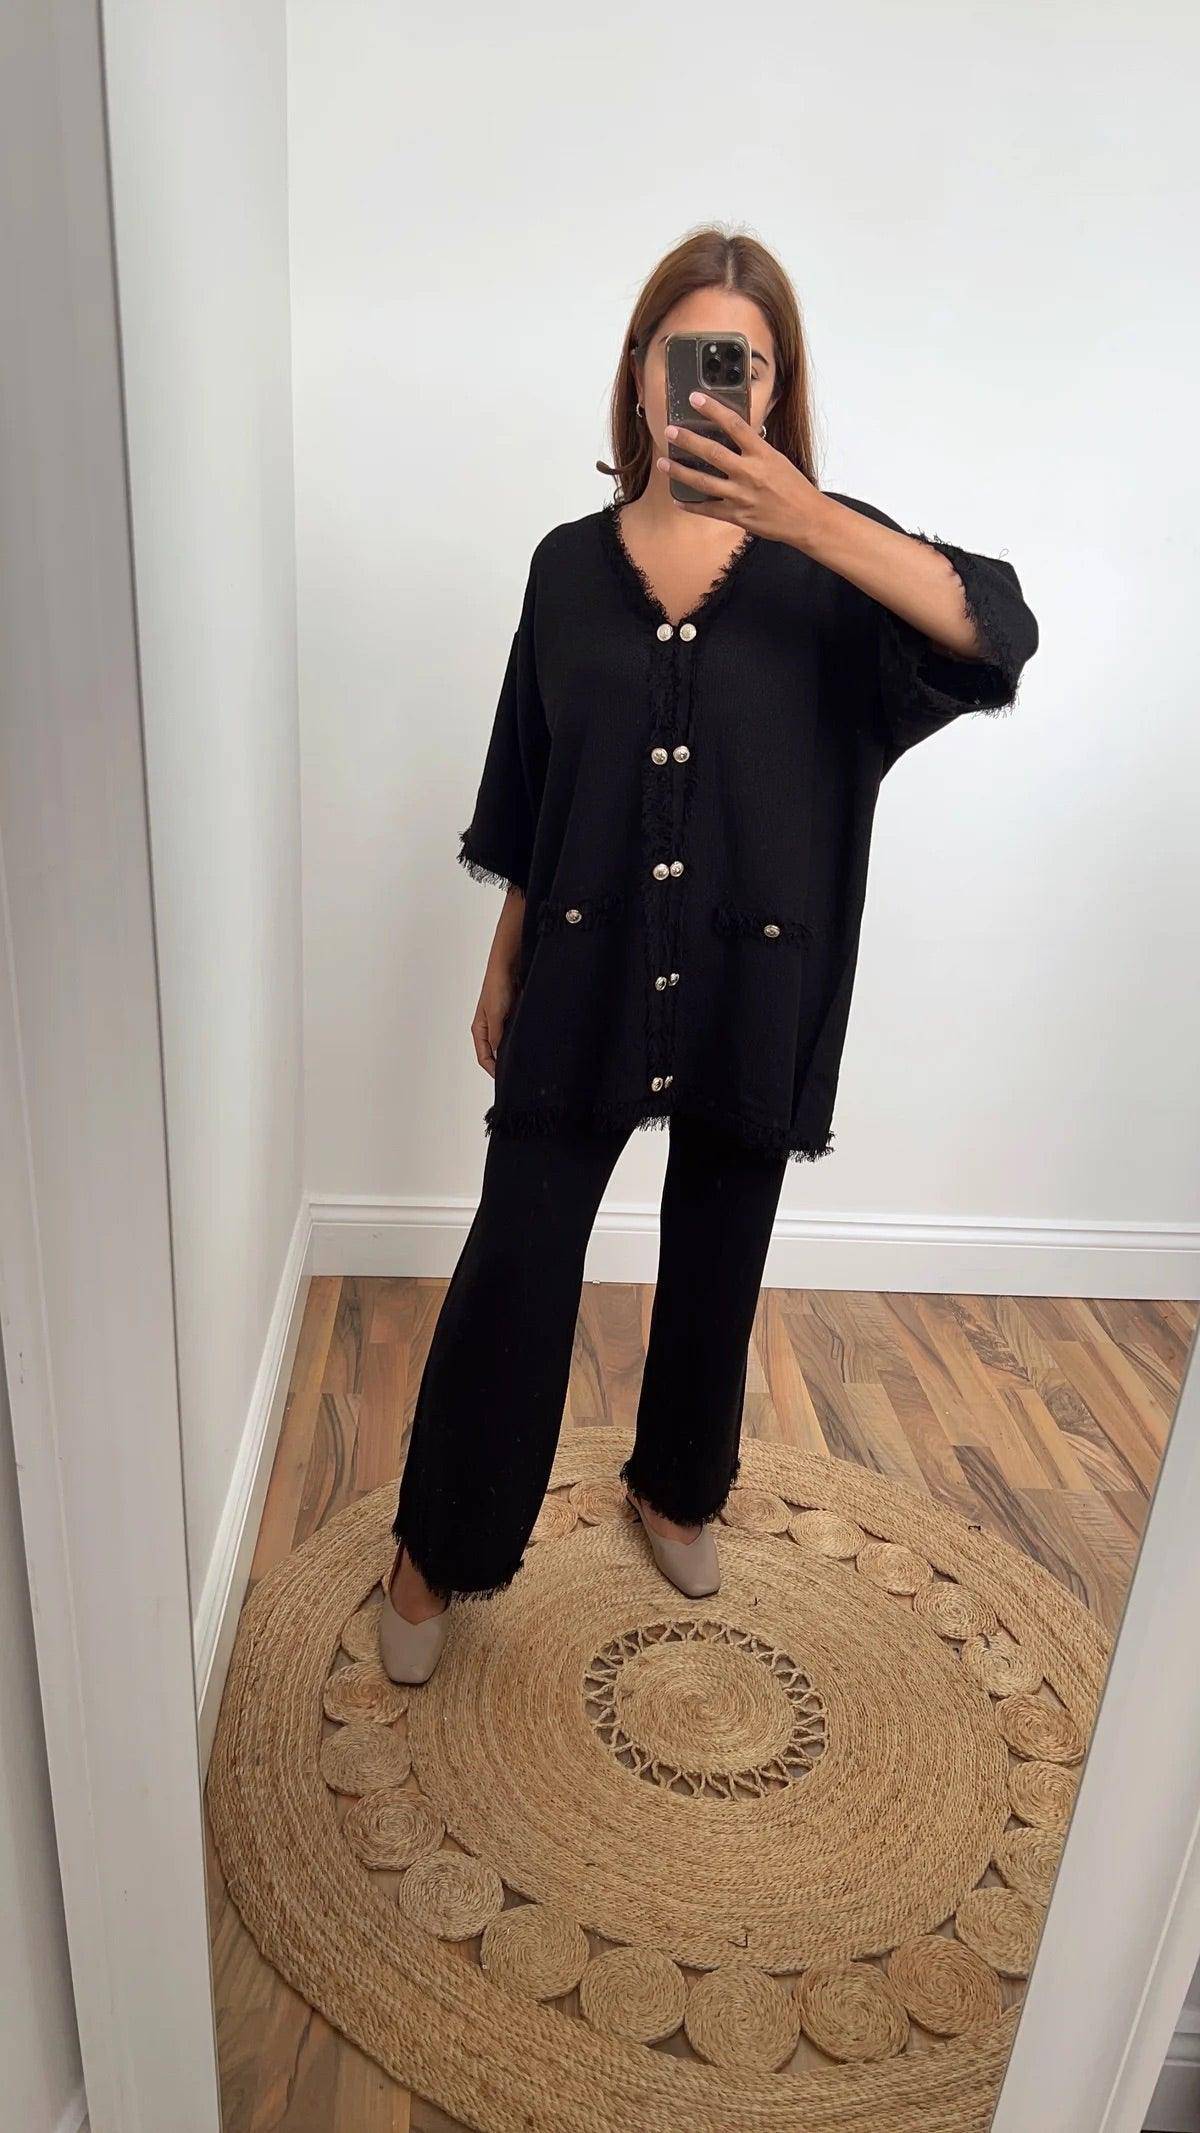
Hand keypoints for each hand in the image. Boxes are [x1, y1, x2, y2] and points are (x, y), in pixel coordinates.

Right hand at [471, 965, 519, 1078]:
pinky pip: (514, 1033)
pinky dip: (520, 1039)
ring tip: (524, 1060)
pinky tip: (529, 1043)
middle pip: (494, 1053)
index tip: (506, 1080)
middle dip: (504, 1063)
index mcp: (479, 1029)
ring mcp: (500, 1022)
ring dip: (513, 1051)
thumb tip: (499, 1056)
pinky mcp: (512, 1016)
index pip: (484, 1058)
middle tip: (518, 1073)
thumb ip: (497, 1037)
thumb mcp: (496, 1015)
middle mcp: (489, 1028)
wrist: (509, 965)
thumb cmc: (497, 986)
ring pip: (505, 1044)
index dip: (494, 1070)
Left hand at [657, 390, 828, 550]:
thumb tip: (736, 436)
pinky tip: (678, 500)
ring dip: (680, 471)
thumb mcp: (777, 459)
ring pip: (703, 482)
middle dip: (687, 440)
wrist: (807, 519)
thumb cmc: (794, 488)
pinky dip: (691, 506)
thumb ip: (755, 449)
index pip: (734, 424)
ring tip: (663, 463)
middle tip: (669, 431)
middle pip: (712, 452)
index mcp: (762, 454)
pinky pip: (708, 509)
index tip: (695, 398)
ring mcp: (741, 495)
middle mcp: (749, 472)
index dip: (713, 409)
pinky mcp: (737, 516)